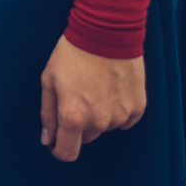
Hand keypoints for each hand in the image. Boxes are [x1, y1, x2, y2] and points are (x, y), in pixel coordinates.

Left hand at [38, 34, 144, 161]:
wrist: (106, 32)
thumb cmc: (72, 53)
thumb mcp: (49, 80)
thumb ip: (48, 114)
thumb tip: (48, 140)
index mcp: (73, 117)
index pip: (66, 153)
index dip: (59, 148)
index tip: (57, 139)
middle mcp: (99, 122)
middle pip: (85, 138)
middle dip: (78, 124)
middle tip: (76, 96)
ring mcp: (120, 116)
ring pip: (104, 127)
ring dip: (98, 115)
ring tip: (94, 86)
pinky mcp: (138, 107)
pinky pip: (124, 120)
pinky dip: (117, 109)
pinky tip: (111, 88)